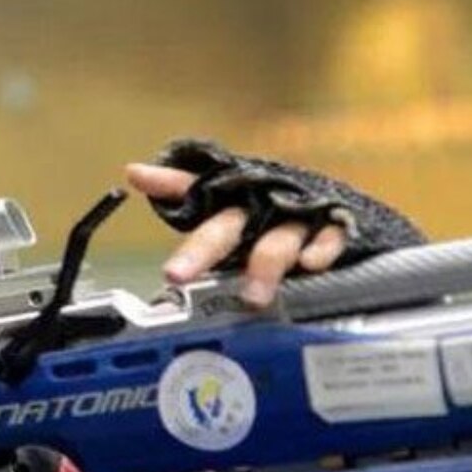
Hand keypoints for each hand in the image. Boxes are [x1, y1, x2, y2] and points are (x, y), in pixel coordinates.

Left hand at [125, 163, 346, 307]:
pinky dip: (320, 250)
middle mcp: (259, 204)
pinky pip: (329, 238)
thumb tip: (134, 174)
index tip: (136, 175)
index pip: (192, 186)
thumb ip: (187, 209)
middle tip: (175, 275)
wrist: (337, 209)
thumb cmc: (271, 214)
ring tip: (252, 296)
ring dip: (265, 267)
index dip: (165, 182)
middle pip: (226, 227)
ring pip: (278, 240)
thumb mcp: (229, 219)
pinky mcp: (333, 226)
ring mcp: (296, 215)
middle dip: (201, 251)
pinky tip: (311, 263)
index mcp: (230, 201)